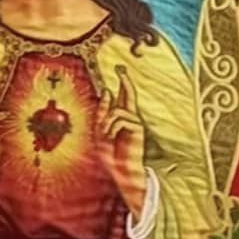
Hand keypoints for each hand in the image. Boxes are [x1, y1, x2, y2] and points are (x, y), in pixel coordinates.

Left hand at [101, 70, 147, 217]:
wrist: (119, 170)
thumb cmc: (110, 154)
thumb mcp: (100, 131)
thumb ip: (103, 112)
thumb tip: (107, 91)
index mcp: (120, 118)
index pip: (122, 97)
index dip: (121, 84)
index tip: (119, 70)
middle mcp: (130, 118)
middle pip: (130, 94)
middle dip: (125, 80)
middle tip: (120, 68)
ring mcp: (135, 122)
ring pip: (116, 110)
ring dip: (106, 122)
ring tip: (105, 135)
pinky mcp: (138, 128)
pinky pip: (120, 119)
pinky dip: (111, 127)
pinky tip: (111, 137)